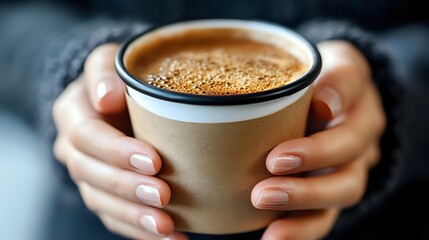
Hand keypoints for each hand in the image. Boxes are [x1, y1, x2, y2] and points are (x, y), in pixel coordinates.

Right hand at [53, 44, 186, 239]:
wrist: (115, 98)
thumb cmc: (118, 78)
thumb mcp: (109, 61)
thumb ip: (104, 72)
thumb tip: (107, 97)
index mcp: (73, 115)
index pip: (88, 137)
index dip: (117, 151)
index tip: (154, 160)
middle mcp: (75, 149)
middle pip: (92, 175)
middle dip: (129, 188)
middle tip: (164, 195)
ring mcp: (89, 175)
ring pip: (102, 203)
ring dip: (135, 217)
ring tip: (166, 226)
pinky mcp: (105, 194)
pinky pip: (115, 218)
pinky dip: (140, 231)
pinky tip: (169, 238)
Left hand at [251, 41, 385, 239]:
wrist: (315, 107)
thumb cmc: (298, 87)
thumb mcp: (295, 69)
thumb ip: (298, 79)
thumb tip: (318, 104)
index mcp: (350, 87)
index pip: (350, 82)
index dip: (337, 94)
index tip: (318, 107)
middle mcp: (358, 127)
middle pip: (350, 146)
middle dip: (315, 156)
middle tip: (273, 162)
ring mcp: (349, 163)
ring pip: (344, 187)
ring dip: (306, 198)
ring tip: (264, 201)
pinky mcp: (331, 193)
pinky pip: (325, 216)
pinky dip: (301, 229)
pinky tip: (272, 236)